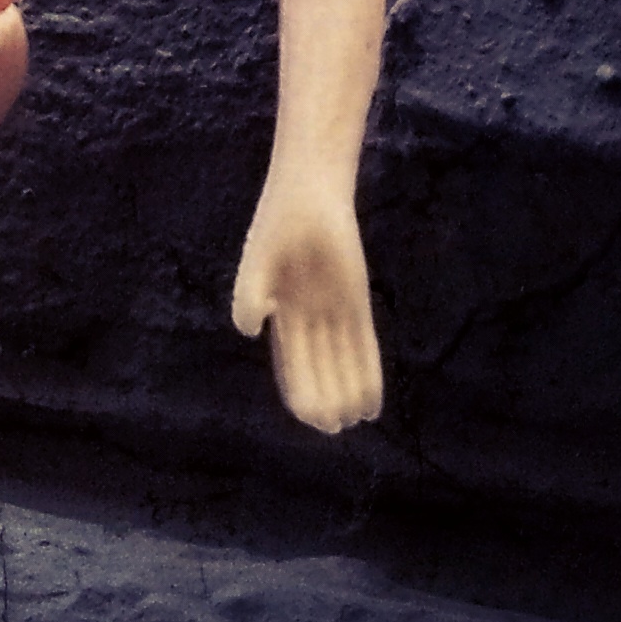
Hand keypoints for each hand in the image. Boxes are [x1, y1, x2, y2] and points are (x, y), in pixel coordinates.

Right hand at [232, 181, 383, 434]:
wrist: (310, 193)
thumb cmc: (278, 224)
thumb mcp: (259, 262)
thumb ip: (249, 294)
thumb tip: (247, 328)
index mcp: (280, 313)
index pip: (291, 365)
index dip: (301, 392)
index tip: (310, 419)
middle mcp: (308, 316)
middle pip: (319, 368)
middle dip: (325, 398)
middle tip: (333, 428)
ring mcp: (334, 309)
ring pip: (342, 361)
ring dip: (347, 391)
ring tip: (354, 420)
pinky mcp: (358, 299)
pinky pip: (363, 342)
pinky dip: (368, 372)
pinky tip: (373, 399)